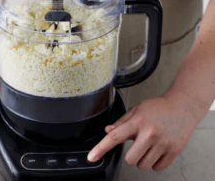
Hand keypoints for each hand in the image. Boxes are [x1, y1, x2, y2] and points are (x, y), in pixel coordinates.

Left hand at [87, 90, 201, 170]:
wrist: (183, 107)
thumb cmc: (158, 108)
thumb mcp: (136, 110)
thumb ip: (121, 122)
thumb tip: (108, 131)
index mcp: (137, 122)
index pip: (114, 137)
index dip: (101, 148)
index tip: (92, 157)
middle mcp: (149, 133)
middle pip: (129, 160)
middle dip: (131, 156)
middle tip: (138, 146)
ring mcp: (163, 143)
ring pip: (143, 166)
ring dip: (144, 159)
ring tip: (150, 146)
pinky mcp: (174, 151)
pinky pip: (158, 168)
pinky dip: (156, 162)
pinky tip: (159, 149)